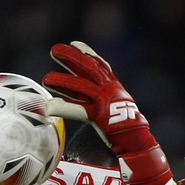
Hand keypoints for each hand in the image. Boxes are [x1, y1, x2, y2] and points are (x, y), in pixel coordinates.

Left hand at [42, 41, 170, 184]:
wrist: (138, 141)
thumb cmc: (126, 127)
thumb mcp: (117, 106)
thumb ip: (102, 99)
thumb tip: (87, 97)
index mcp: (114, 86)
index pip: (100, 64)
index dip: (87, 53)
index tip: (75, 44)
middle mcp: (110, 89)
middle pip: (88, 68)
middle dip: (71, 57)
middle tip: (54, 50)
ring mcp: (104, 101)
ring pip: (80, 86)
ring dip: (61, 81)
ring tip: (46, 79)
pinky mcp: (100, 116)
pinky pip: (78, 109)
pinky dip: (63, 107)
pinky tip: (50, 106)